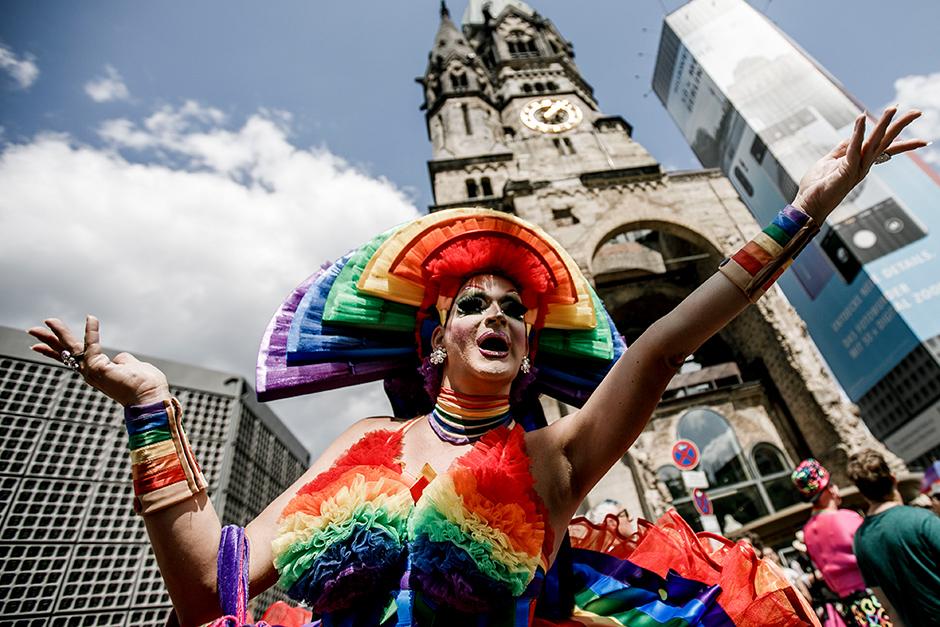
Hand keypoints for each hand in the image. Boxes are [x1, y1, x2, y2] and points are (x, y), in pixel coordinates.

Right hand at [28, 316, 170, 406]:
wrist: (150, 396)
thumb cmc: (145, 384)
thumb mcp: (132, 367)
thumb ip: (122, 360)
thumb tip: (120, 358)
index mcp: (97, 372)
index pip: (72, 359)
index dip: (56, 351)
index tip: (39, 345)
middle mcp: (91, 373)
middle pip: (65, 354)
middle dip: (48, 341)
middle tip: (32, 330)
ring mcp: (93, 372)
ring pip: (72, 348)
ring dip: (60, 333)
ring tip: (48, 320)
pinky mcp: (99, 368)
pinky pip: (93, 345)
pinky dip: (92, 331)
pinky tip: (91, 318)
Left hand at [792, 107, 926, 221]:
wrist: (808, 206)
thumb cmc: (817, 187)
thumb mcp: (829, 161)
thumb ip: (841, 149)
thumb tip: (851, 136)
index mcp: (860, 162)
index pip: (884, 146)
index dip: (899, 135)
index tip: (910, 121)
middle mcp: (863, 165)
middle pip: (886, 141)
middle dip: (901, 126)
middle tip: (918, 111)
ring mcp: (857, 169)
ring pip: (874, 142)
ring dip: (884, 124)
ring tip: (893, 108)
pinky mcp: (846, 171)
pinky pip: (854, 149)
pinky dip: (858, 133)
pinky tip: (862, 118)